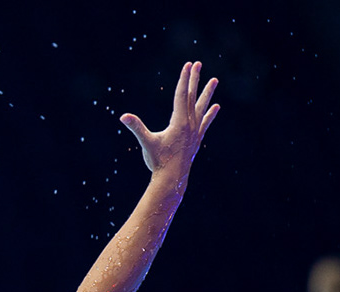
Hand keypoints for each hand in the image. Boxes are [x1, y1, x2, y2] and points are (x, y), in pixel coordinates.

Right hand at [120, 62, 219, 179]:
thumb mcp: (147, 143)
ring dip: (207, 93)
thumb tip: (123, 116)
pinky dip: (210, 114)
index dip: (184, 79)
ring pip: (202, 107)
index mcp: (179, 122)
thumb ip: (136, 127)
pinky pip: (205, 122)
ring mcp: (195, 132)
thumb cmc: (158, 161)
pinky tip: (216, 107)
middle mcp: (190, 124)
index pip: (181, 95)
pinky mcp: (196, 139)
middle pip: (192, 96)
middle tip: (197, 64)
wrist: (172, 180)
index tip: (188, 65)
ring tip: (214, 80)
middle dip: (194, 79)